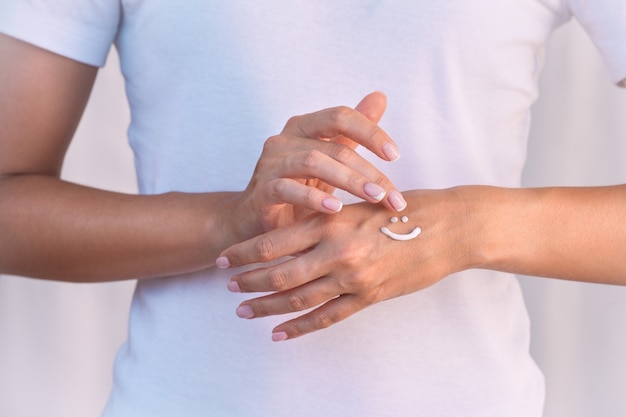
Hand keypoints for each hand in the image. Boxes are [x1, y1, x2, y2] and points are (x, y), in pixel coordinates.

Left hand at [217, 189, 472, 340]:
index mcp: (332, 221)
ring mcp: (352, 278)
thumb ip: (328, 216)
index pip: (275, 241)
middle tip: (227, 287)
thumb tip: (294, 223)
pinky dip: (300, 327)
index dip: (245, 253)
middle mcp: (337, 251)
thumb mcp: (360, 201)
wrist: (449, 228)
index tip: (225, 259)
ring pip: (298, 299)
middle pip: (280, 273)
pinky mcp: (368, 296)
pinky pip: (327, 317)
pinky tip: (279, 333)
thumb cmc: (406, 208)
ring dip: (267, 307)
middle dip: (248, 281)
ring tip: (243, 311)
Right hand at [229, 92, 406, 240]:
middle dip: (369, 171)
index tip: (395, 155)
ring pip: (314, 163)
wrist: (256, 221)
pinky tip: (335, 209)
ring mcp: (270, 164)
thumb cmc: (297, 188)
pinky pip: (287, 188)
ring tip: (374, 198)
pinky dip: (313, 198)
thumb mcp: (328, 159)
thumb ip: (352, 132)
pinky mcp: (261, 190)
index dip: (370, 132)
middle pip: (334, 146)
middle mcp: (285, 139)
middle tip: (393, 196)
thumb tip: (380, 96)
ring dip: (349, 181)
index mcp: (303, 127)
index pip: (340, 117)